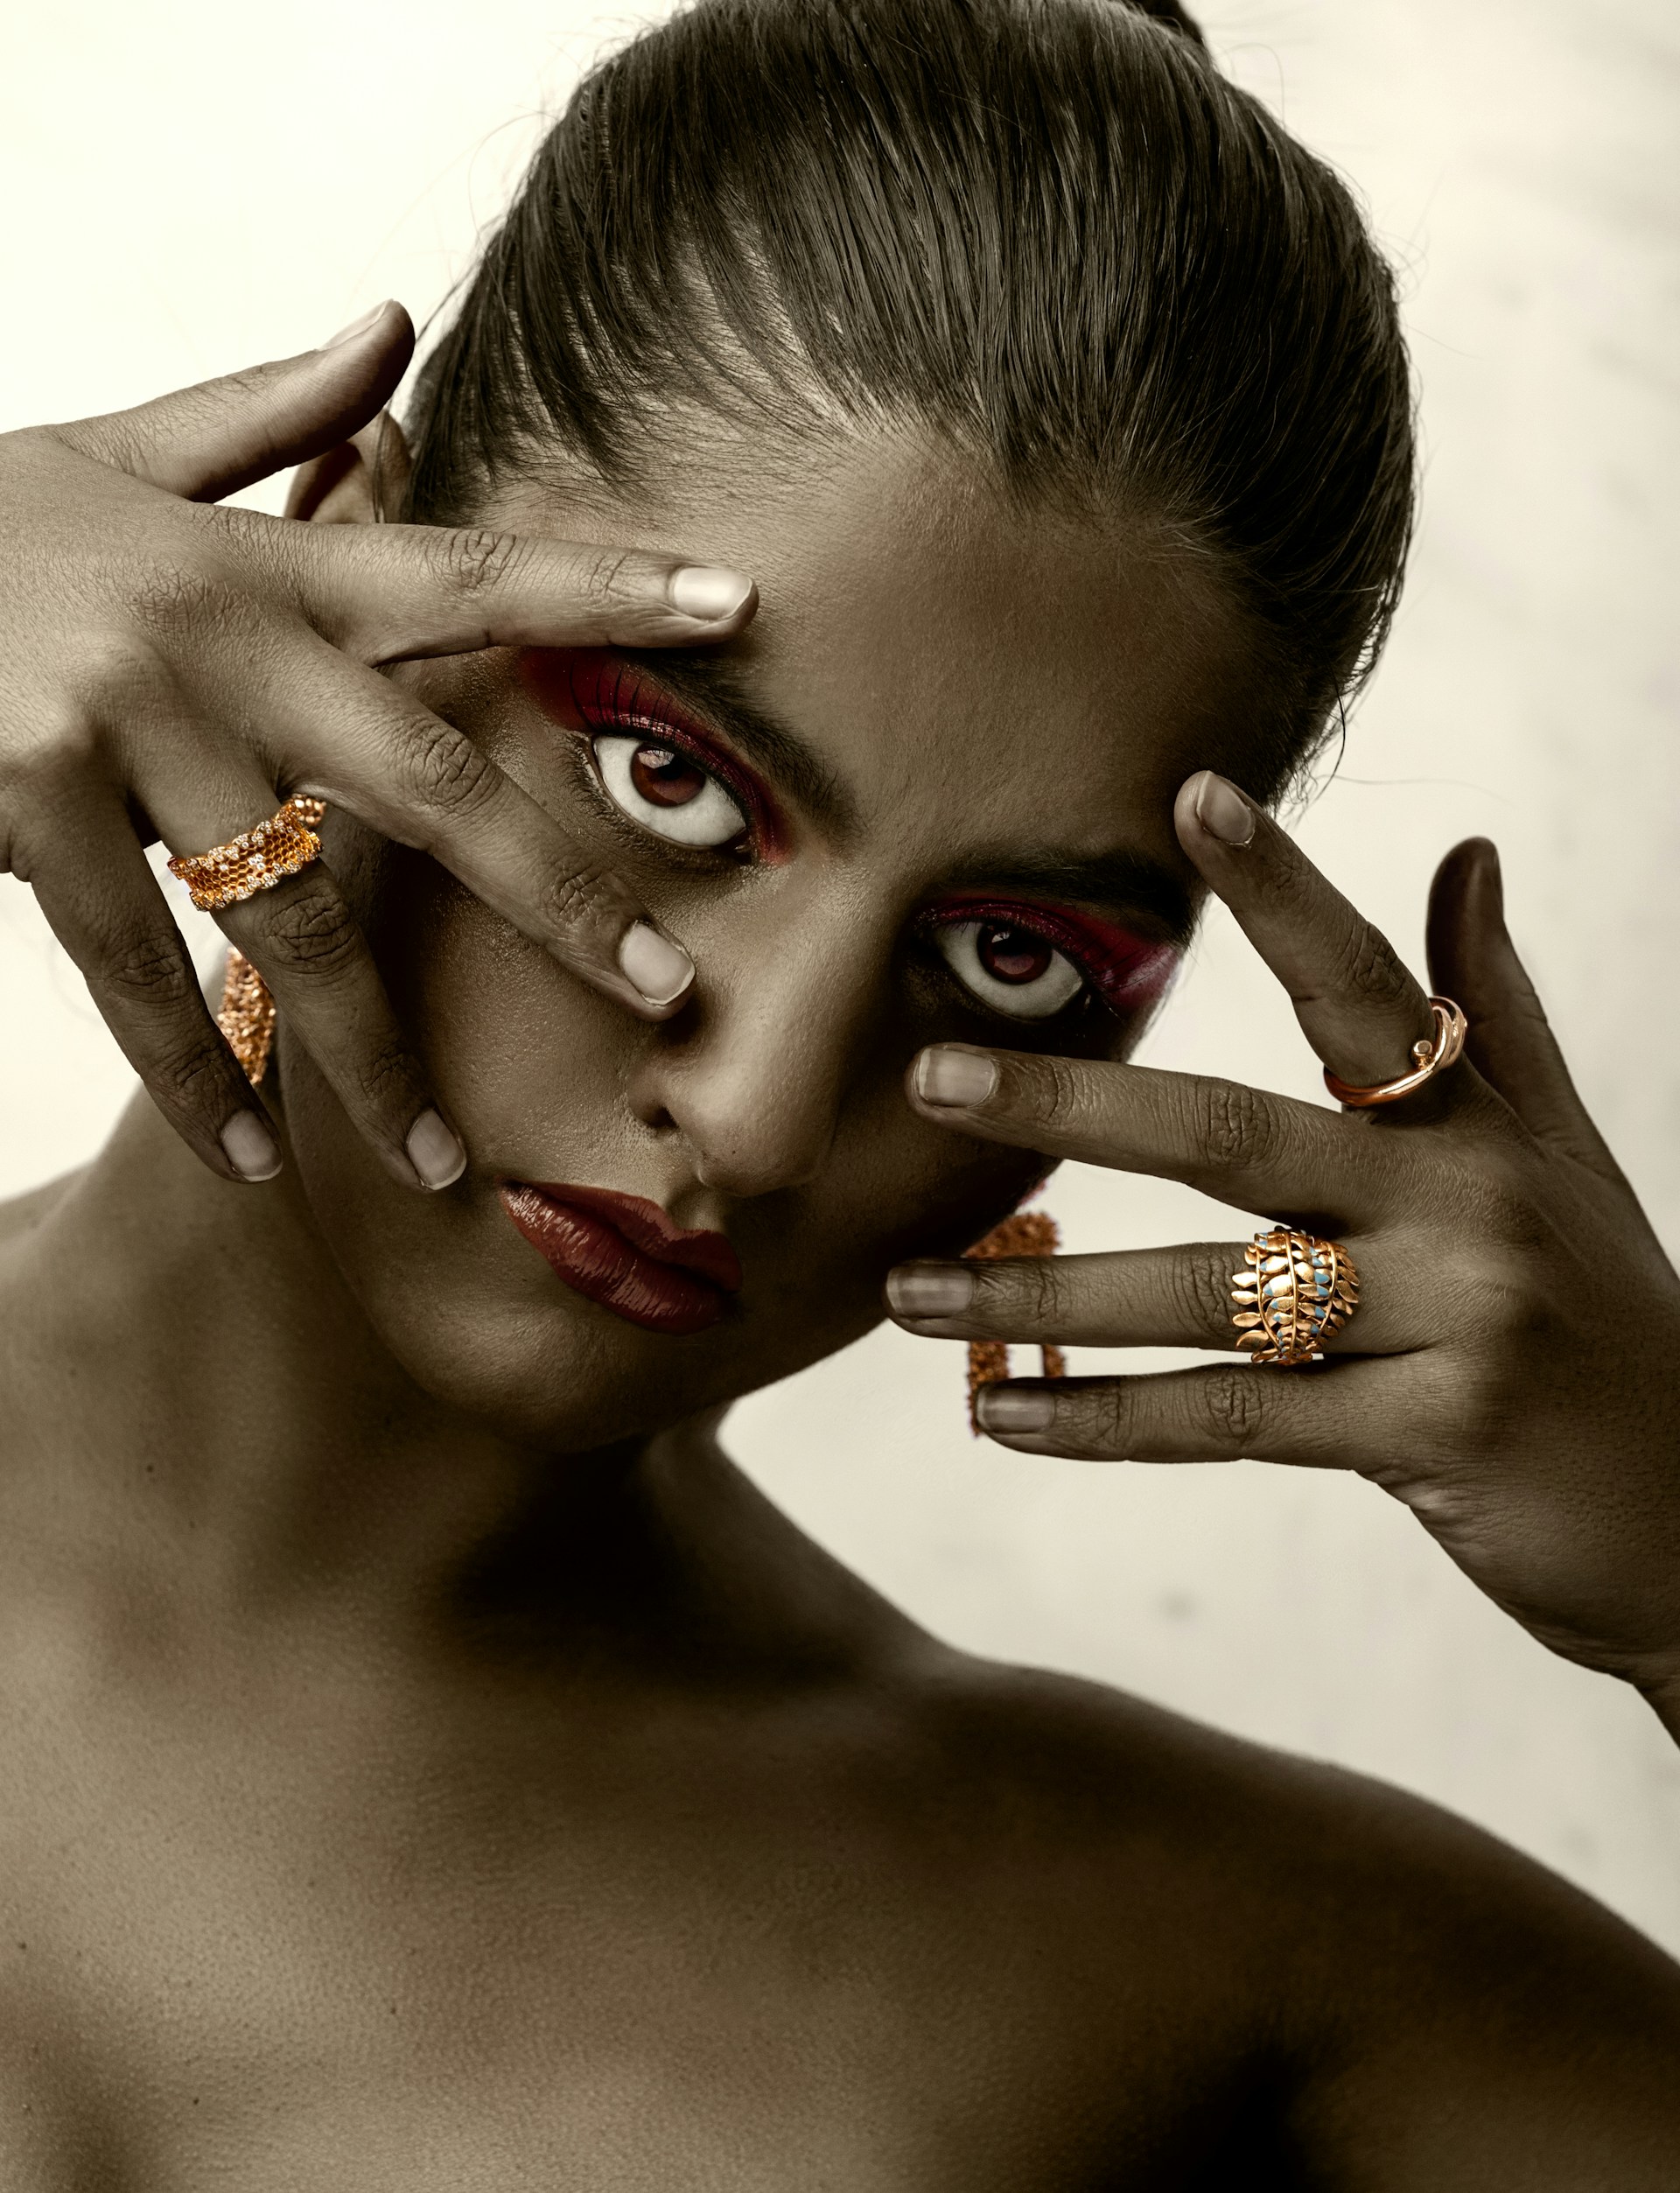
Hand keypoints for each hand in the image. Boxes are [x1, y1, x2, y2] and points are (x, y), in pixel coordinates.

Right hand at [0, 303, 756, 1188]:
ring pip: (288, 920)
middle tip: (662, 990)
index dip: (604, 586)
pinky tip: (252, 1162)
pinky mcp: (21, 802)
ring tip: (442, 1163)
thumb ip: (266, 410)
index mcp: (259, 563)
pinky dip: (195, 1076)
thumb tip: (398, 323)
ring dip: (372, 1056)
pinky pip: (134, 971)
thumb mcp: (116, 451)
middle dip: (555, 893)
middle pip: (429, 783)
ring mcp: (118, 730)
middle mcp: (216, 645)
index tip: (737, 606)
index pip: (466, 571)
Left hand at [887, 771, 1679, 1734]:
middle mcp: (1467, 1201)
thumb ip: (1492, 1007)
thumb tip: (1465, 848)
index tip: (1191, 795)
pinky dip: (1110, 1421)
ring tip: (909, 1295)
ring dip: (1045, 1300)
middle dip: (1076, 1103)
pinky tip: (1003, 1419)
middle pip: (1232, 1134)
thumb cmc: (1603, 1308)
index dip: (1283, 891)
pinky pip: (1234, 1423)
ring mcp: (1455, 1322)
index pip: (1368, 982)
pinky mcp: (1433, 1440)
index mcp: (1479, 1117)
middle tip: (932, 1077)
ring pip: (1208, 1296)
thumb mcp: (1553, 1149)